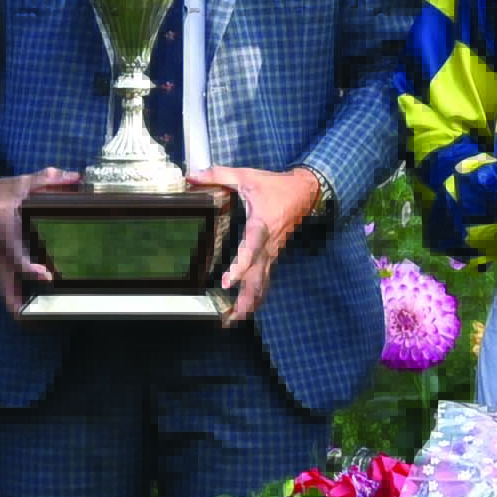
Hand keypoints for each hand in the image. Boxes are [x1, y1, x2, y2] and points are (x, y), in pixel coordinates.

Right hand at [0, 169, 73, 312]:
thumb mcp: (20, 184)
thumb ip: (48, 180)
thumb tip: (76, 176)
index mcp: (6, 237)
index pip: (17, 261)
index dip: (31, 271)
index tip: (48, 276)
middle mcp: (1, 256)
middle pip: (7, 294)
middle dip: (21, 311)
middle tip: (44, 318)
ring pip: (6, 293)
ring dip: (20, 307)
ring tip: (43, 318)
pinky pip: (8, 284)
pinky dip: (19, 294)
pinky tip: (39, 298)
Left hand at [196, 162, 322, 322]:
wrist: (305, 193)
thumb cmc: (275, 186)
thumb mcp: (247, 176)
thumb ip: (218, 175)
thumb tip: (191, 176)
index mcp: (261, 225)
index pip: (252, 249)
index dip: (241, 266)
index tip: (228, 281)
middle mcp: (268, 245)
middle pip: (259, 279)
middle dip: (244, 300)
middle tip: (227, 318)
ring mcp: (272, 253)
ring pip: (263, 285)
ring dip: (250, 305)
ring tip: (232, 321)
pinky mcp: (273, 256)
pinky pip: (265, 280)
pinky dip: (256, 297)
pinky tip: (245, 309)